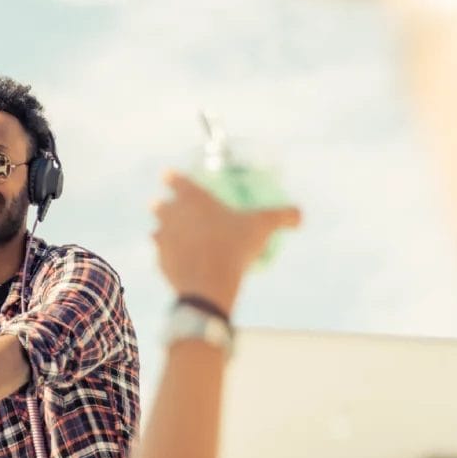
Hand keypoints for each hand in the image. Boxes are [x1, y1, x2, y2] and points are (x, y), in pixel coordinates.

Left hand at [151, 170, 300, 315]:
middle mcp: (173, 215)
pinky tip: (177, 260)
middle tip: (165, 205)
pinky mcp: (160, 262)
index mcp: (193, 200)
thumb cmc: (234, 247)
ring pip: (158, 230)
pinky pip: (162, 255)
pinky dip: (168, 256)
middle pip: (161, 205)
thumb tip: (299, 215)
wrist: (208, 283)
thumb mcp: (262, 228)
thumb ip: (281, 216)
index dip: (173, 177)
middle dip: (163, 204)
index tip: (167, 174)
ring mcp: (164, 239)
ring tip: (167, 233)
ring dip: (162, 230)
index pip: (177, 181)